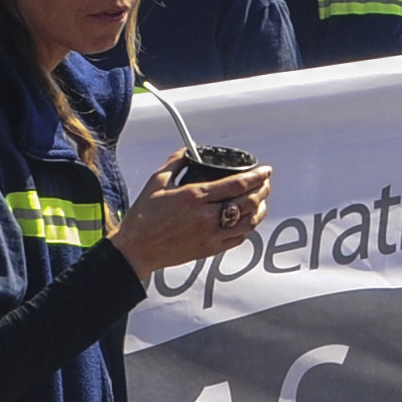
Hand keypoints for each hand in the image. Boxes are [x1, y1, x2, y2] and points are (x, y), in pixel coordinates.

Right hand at [111, 154, 274, 276]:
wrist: (135, 249)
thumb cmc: (144, 216)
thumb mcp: (157, 181)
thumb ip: (175, 162)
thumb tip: (189, 150)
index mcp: (194, 197)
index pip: (237, 184)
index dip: (257, 176)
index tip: (265, 170)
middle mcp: (206, 217)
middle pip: (248, 202)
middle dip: (262, 190)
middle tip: (265, 183)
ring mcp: (210, 236)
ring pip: (248, 223)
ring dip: (259, 210)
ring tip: (261, 201)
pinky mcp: (209, 250)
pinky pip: (238, 239)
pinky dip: (247, 228)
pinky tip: (246, 221)